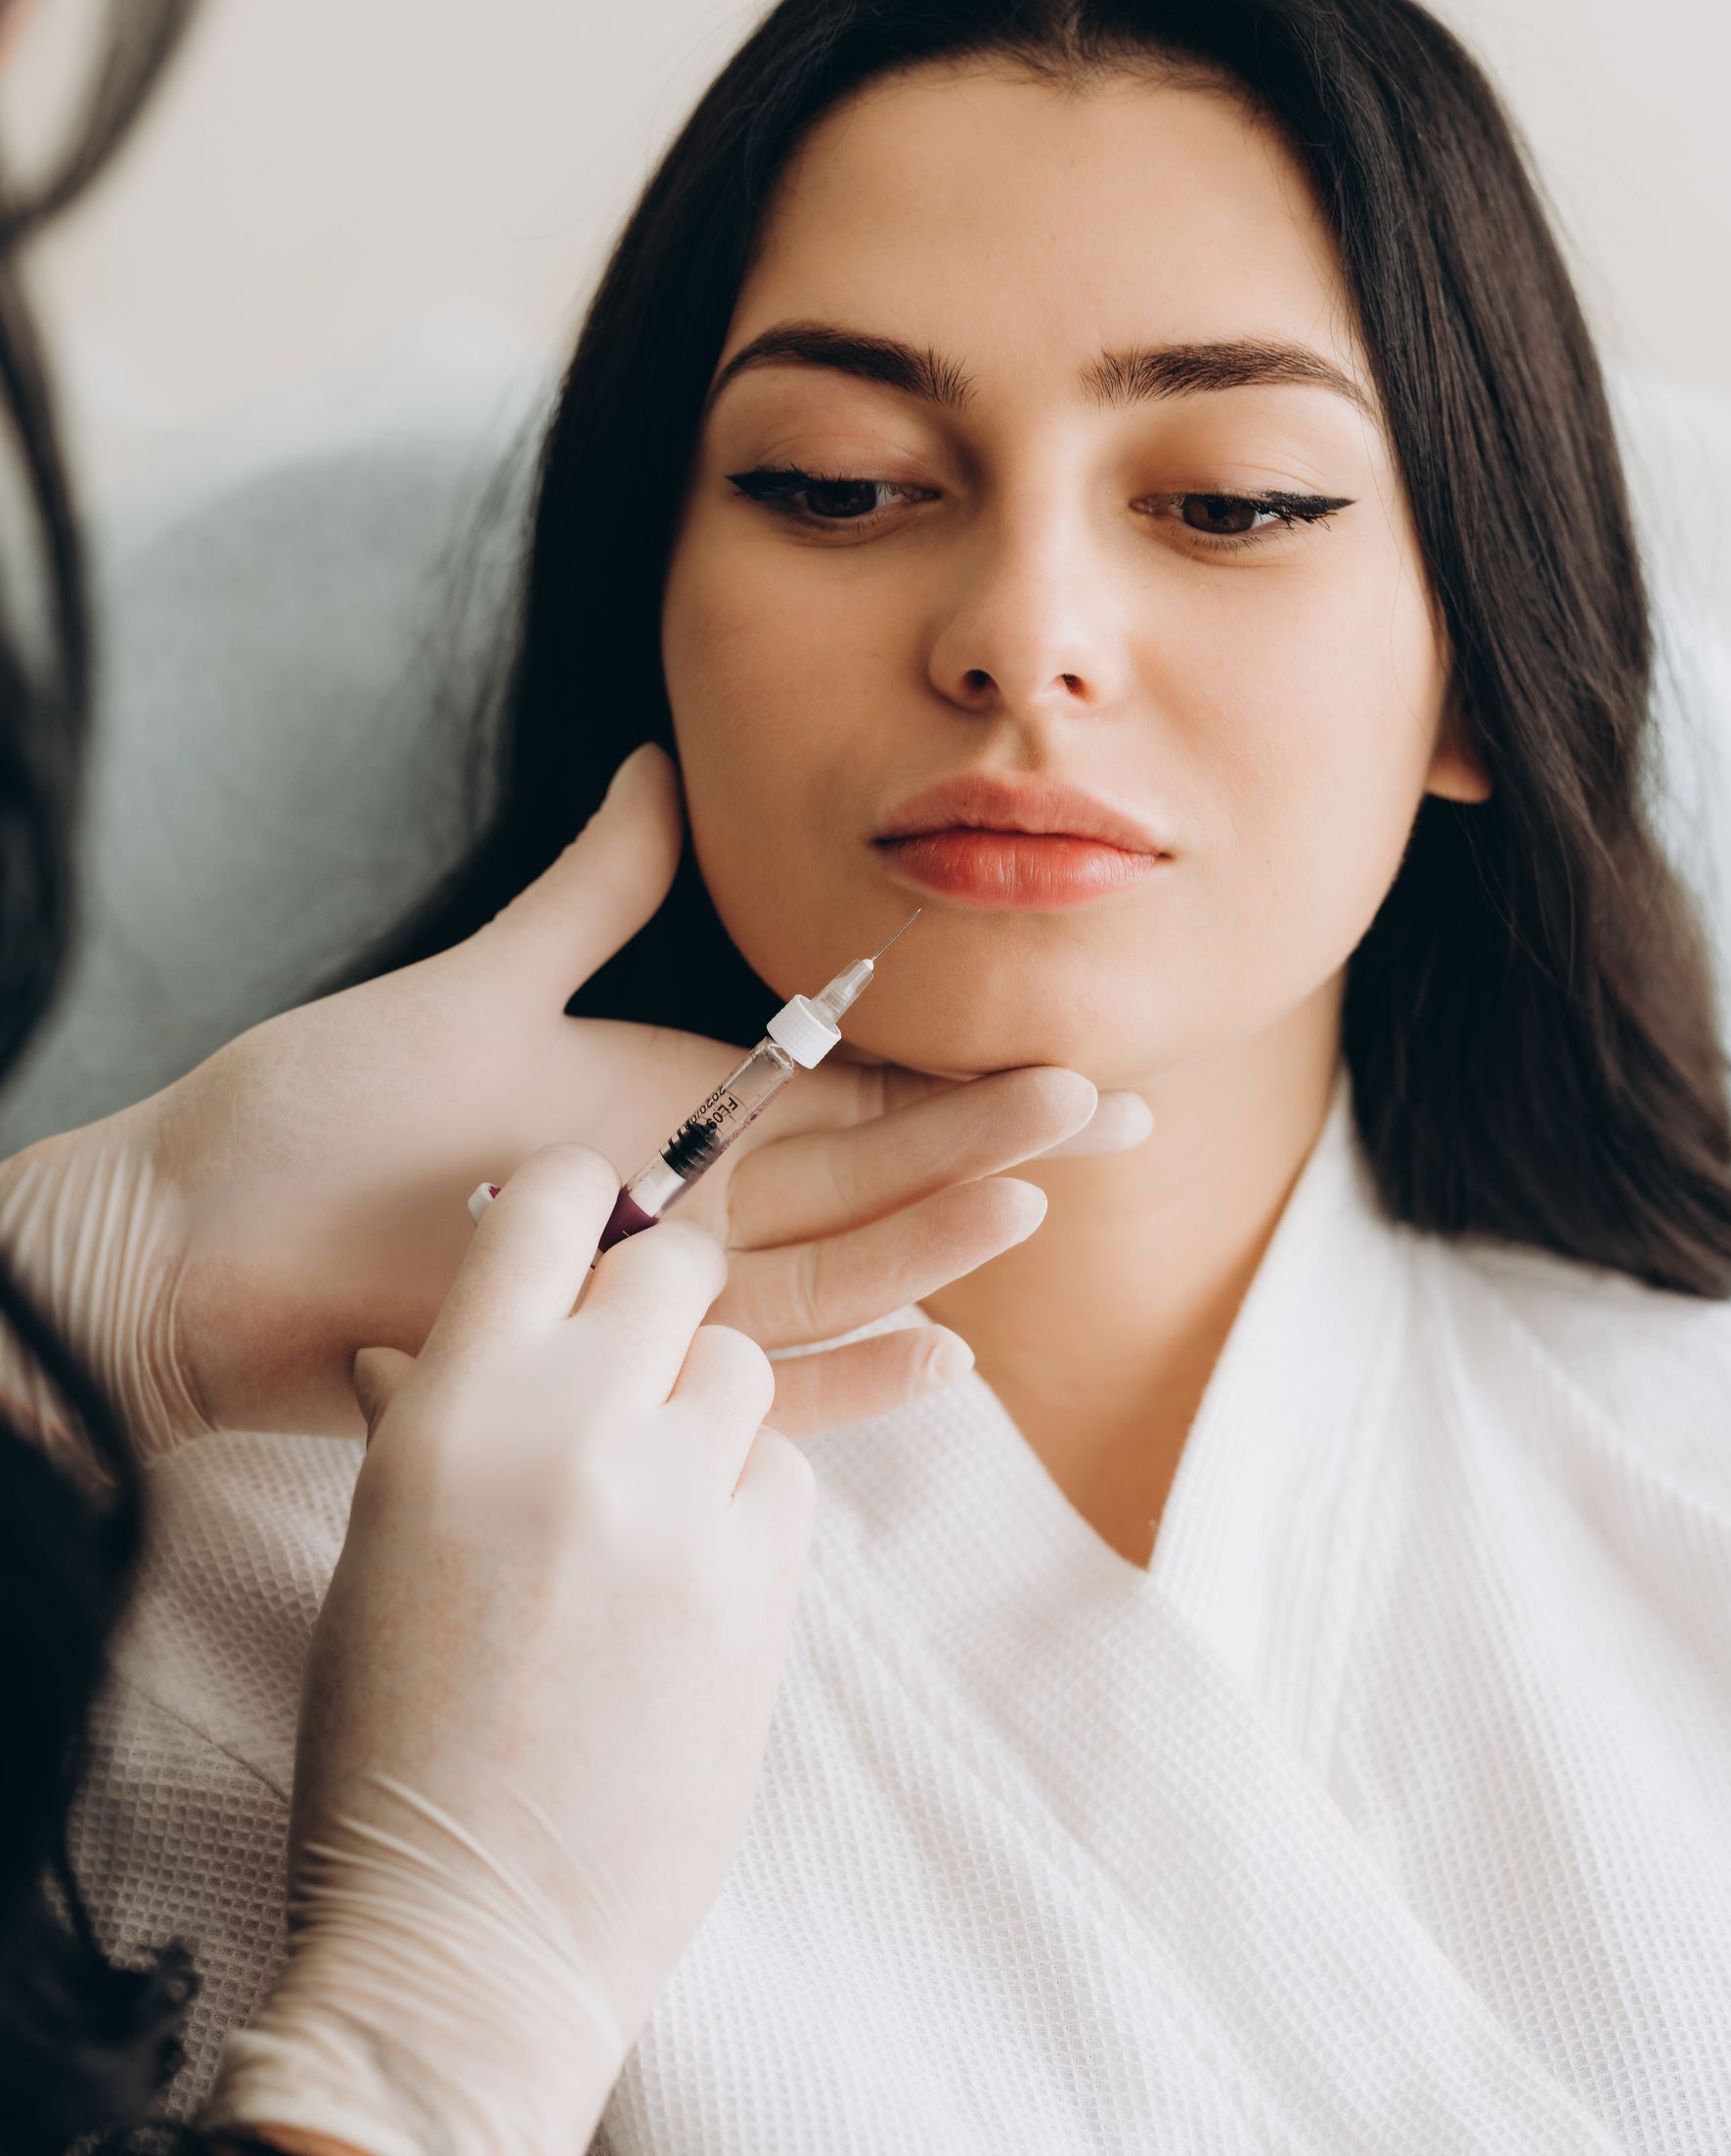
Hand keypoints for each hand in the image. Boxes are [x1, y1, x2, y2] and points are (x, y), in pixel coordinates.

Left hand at [0, 744, 1148, 1450]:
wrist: (194, 1243)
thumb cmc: (318, 1112)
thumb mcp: (476, 985)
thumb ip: (590, 897)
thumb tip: (666, 768)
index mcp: (673, 1111)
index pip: (851, 1091)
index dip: (962, 1069)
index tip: (1075, 1044)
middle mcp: (685, 1210)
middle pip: (869, 1182)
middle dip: (988, 1143)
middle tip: (1112, 1105)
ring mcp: (649, 1298)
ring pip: (828, 1276)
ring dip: (931, 1245)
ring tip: (1034, 1199)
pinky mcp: (602, 1377)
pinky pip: (748, 1386)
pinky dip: (846, 1375)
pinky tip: (940, 1352)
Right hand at [213, 1142, 807, 2155]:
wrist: (469, 1934)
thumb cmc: (391, 1747)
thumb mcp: (380, 1557)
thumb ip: (426, 1424)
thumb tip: (417, 1344)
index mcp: (452, 1409)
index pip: (550, 1209)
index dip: (584, 1205)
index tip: (595, 1230)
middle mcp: (572, 1430)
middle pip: (676, 1270)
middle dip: (664, 1304)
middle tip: (638, 1369)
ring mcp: (677, 1508)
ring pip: (746, 1369)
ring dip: (710, 1411)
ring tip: (652, 1503)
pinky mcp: (761, 1588)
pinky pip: (785, 1476)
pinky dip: (750, 1503)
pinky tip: (694, 1578)